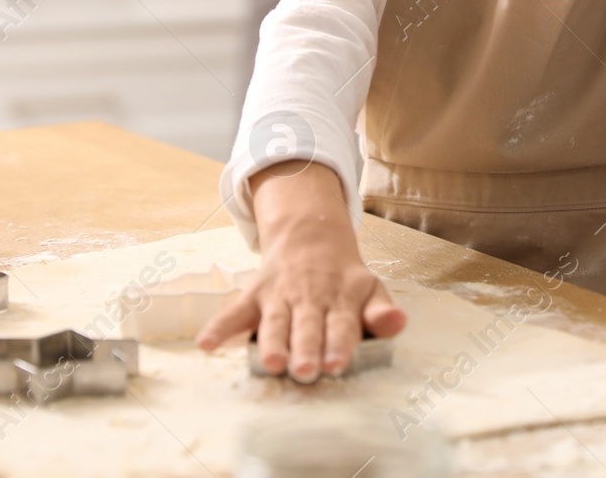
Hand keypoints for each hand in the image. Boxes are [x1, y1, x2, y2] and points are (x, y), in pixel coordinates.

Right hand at [196, 162, 405, 380]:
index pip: (342, 325)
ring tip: (271, 362)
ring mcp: (280, 296)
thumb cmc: (343, 277)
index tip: (337, 364)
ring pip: (275, 322)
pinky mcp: (255, 295)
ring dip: (272, 341)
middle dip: (307, 348)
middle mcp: (310, 298)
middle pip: (308, 326)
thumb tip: (398, 323)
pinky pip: (234, 311)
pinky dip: (219, 327)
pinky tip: (207, 344)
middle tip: (306, 370)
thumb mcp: (370, 289)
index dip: (339, 344)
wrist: (310, 234)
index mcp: (342, 299)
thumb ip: (381, 312)